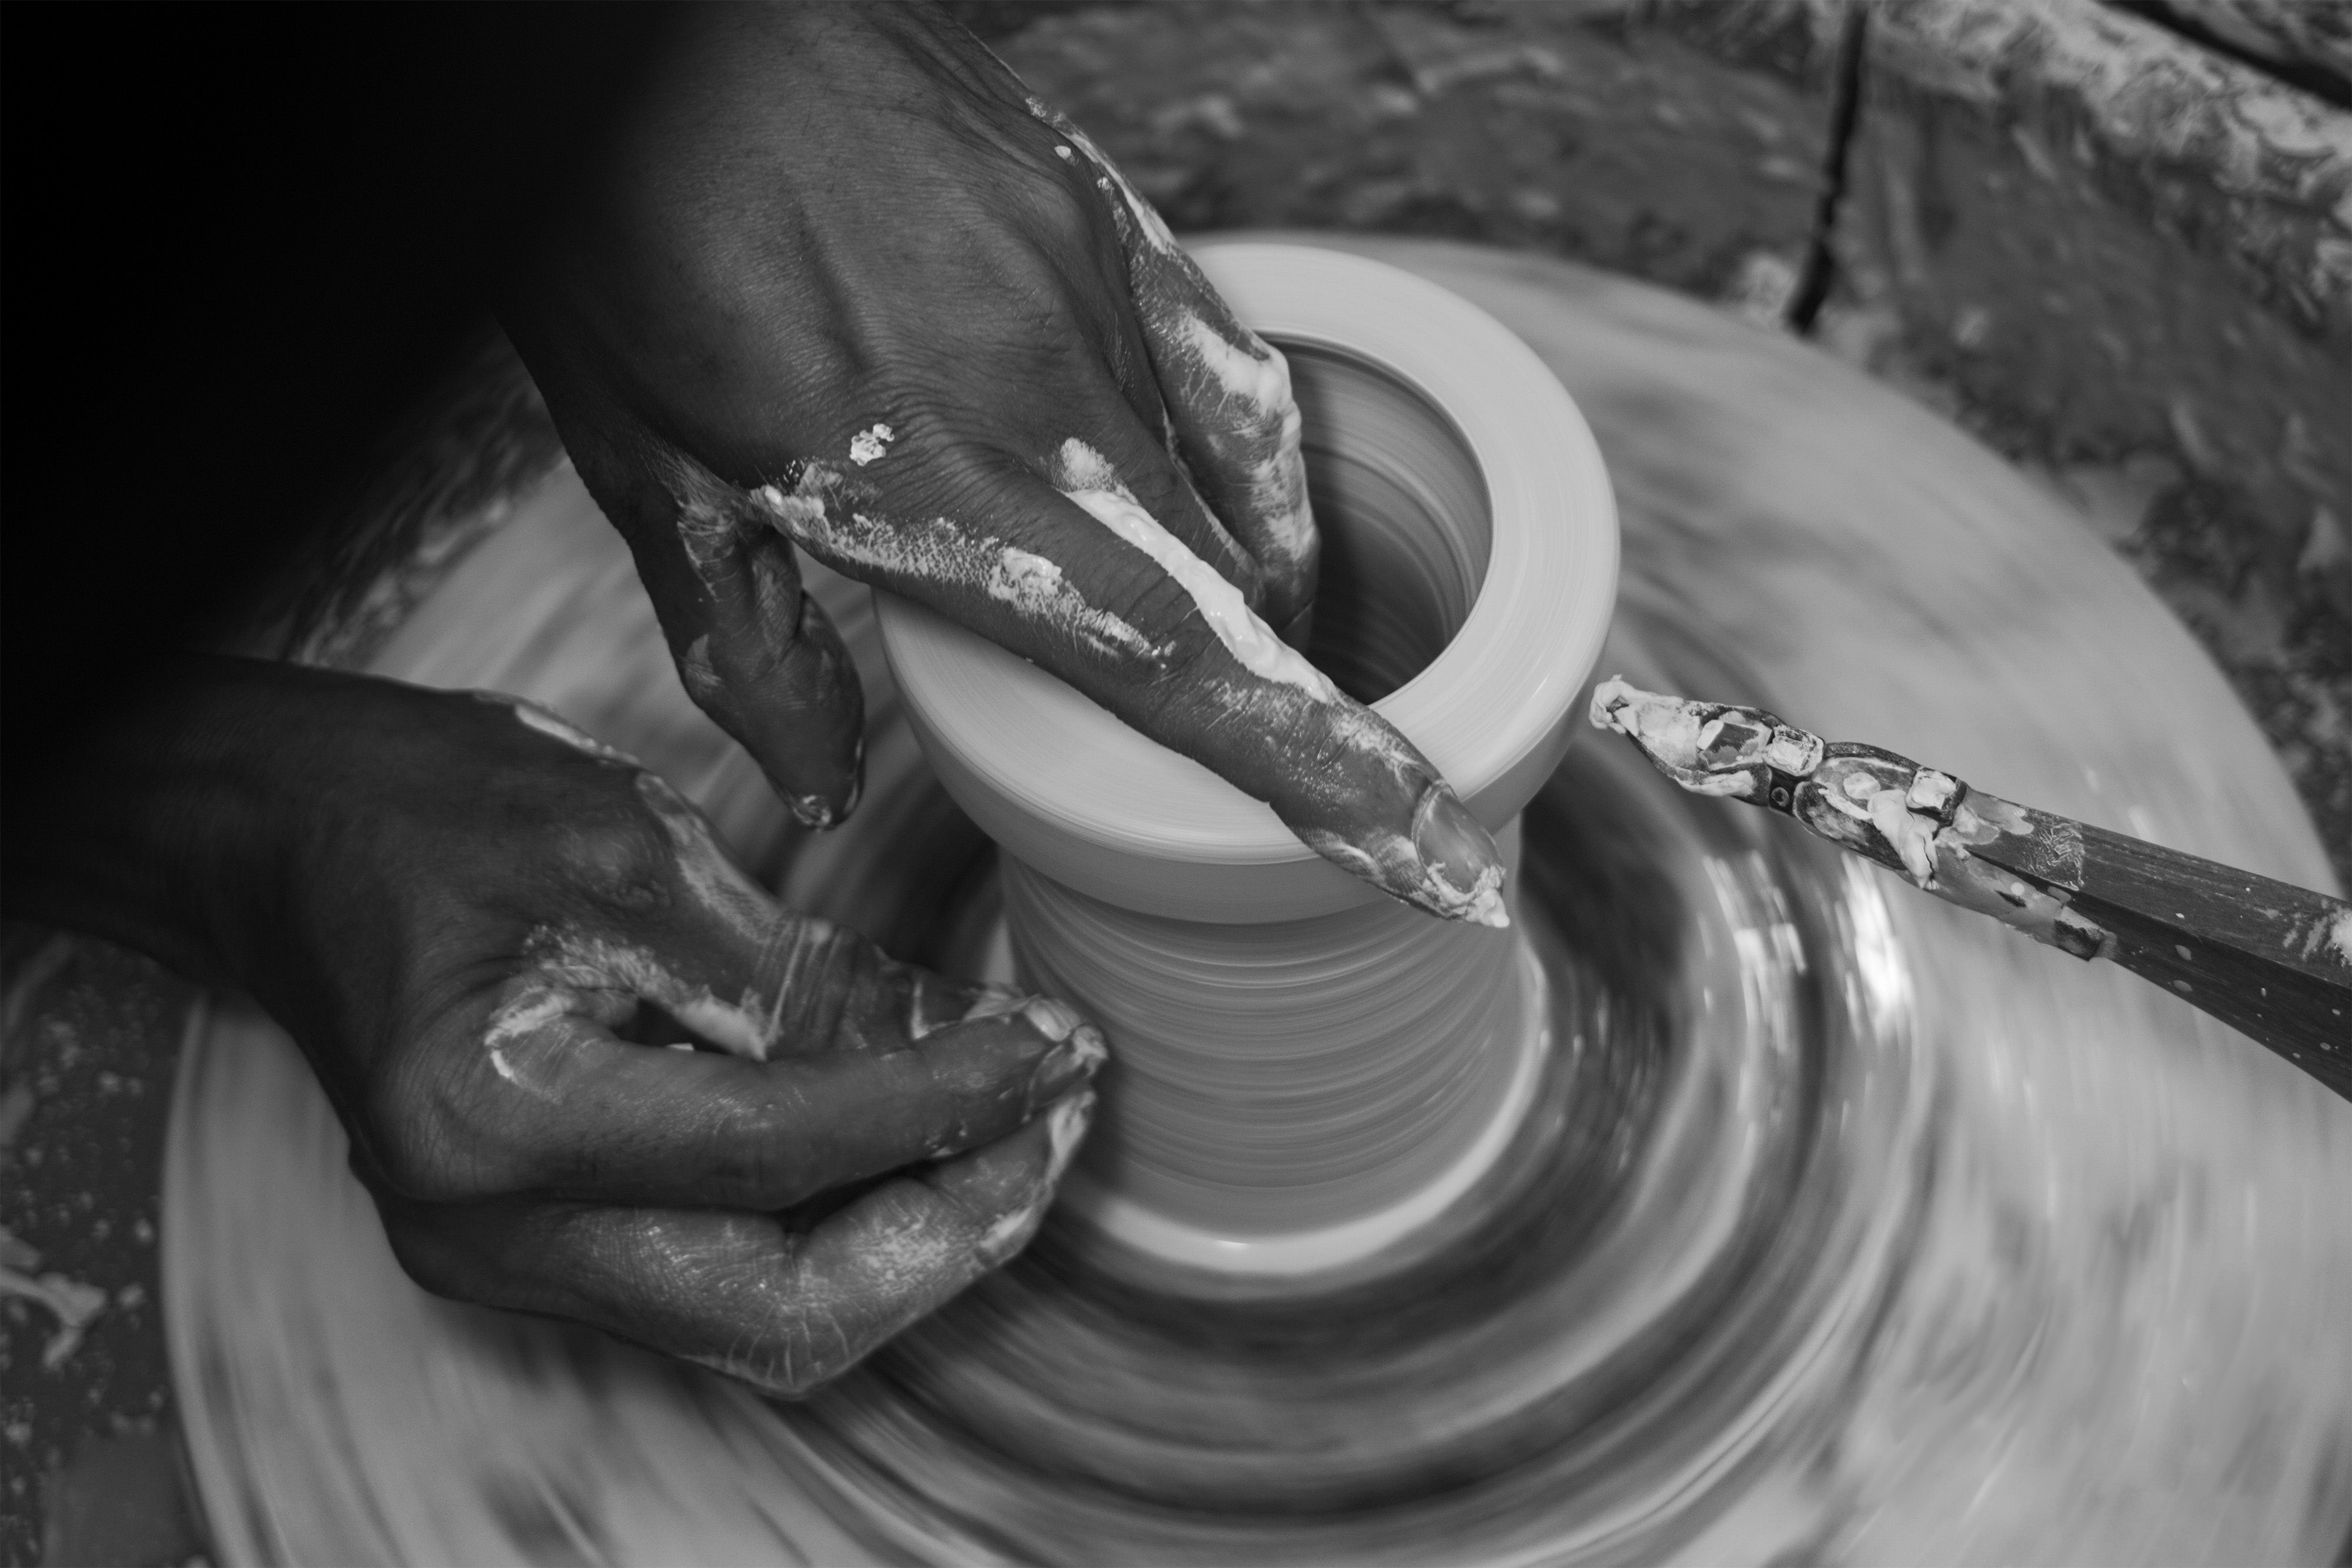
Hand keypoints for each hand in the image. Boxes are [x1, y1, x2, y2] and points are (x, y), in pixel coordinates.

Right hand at [5, 658, 1101, 1394]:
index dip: (944, 1107)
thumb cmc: (426, 812)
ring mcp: (511, 1262)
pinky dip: (844, 1224)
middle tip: (1059, 1122)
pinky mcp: (543, 1248)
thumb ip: (796, 970)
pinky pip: (729, 1277)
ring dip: (915, 1239)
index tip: (1059, 1051)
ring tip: (1020, 1131)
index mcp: (495, 1125)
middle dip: (952, 1230)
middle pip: (784, 1312)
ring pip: (770, 1322)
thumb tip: (970, 1040)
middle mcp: (491, 1236)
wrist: (283, 844)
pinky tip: (922, 1141)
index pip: (779, 1154)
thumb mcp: (628, 846)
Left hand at [496, 1, 1505, 925]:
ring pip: (1218, 473)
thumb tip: (826, 778)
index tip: (1439, 852)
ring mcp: (1080, 277)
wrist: (640, 24)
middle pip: (1220, 584)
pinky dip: (1244, 446)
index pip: (1171, 660)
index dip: (1320, 770)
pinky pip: (1215, 343)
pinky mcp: (1087, 198)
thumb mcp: (642, 469)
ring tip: (1230, 636)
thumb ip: (753, 644)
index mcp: (936, 479)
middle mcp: (1043, 384)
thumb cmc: (619, 231)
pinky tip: (1238, 488)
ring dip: (1238, 577)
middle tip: (1311, 770)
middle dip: (1284, 694)